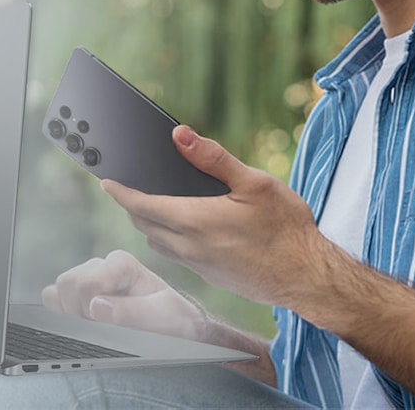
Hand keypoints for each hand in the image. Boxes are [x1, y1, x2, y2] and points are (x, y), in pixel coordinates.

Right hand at [41, 249, 208, 341]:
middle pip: (68, 284)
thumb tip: (96, 307)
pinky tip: (84, 326)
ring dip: (71, 315)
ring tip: (97, 328)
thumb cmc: (173, 321)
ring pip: (56, 291)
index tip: (110, 324)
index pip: (88, 282)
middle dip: (81, 312)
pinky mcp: (76, 295)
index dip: (93, 308)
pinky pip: (51, 300)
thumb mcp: (164, 318)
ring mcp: (86, 280)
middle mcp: (101, 267)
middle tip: (104, 329)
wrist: (175, 330)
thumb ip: (132, 312)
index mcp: (121, 264)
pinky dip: (61, 316)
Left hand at [101, 125, 328, 307]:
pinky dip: (169, 239)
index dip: (121, 192)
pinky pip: (177, 256)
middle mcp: (190, 248)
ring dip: (149, 224)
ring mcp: (199, 267)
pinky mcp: (211, 278)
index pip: (142, 205)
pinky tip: (185, 227)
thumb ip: (213, 158)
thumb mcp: (254, 182)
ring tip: (153, 204)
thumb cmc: (287, 228)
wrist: (307, 277)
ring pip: (158, 243)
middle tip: (128, 188)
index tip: (107, 181)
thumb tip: (180, 135)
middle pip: (145, 225)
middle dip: (132, 206)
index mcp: (195, 221)